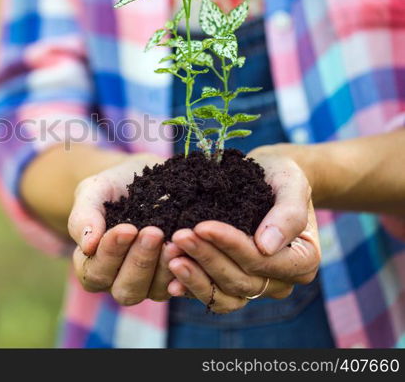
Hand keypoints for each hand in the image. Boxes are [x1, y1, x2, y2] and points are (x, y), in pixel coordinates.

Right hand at [68, 153, 181, 304]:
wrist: (146, 178)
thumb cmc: (112, 186)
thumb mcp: (94, 191)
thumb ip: (84, 216)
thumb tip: (87, 245)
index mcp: (91, 265)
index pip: (95, 272)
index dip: (110, 254)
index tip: (127, 228)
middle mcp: (117, 281)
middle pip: (125, 290)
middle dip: (139, 262)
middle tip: (153, 232)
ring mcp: (147, 284)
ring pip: (153, 291)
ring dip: (163, 268)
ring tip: (174, 241)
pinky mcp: (173, 279)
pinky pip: (180, 285)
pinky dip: (185, 270)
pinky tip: (188, 250)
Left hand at [167, 147, 320, 312]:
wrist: (265, 177)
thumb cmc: (280, 177)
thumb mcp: (291, 183)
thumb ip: (288, 213)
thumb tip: (266, 247)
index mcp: (303, 261)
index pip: (263, 261)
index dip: (232, 246)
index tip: (203, 226)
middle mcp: (280, 281)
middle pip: (241, 280)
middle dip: (207, 258)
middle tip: (178, 236)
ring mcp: (255, 286)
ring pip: (225, 295)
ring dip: (195, 277)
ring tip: (171, 256)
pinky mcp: (231, 285)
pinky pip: (212, 296)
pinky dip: (190, 287)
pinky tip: (169, 277)